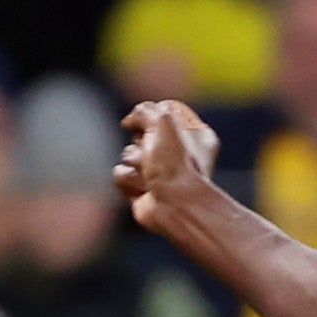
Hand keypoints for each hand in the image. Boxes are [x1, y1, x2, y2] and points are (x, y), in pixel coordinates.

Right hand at [116, 98, 222, 240]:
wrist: (174, 206)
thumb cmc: (175, 163)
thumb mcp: (163, 120)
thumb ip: (144, 110)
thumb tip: (129, 122)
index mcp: (195, 135)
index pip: (167, 110)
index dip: (155, 115)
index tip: (154, 121)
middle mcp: (178, 153)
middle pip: (142, 132)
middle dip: (141, 142)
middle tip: (154, 153)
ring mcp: (160, 173)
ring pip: (129, 154)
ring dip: (135, 162)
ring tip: (150, 175)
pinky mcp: (142, 189)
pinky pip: (121, 174)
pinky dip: (129, 179)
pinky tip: (144, 188)